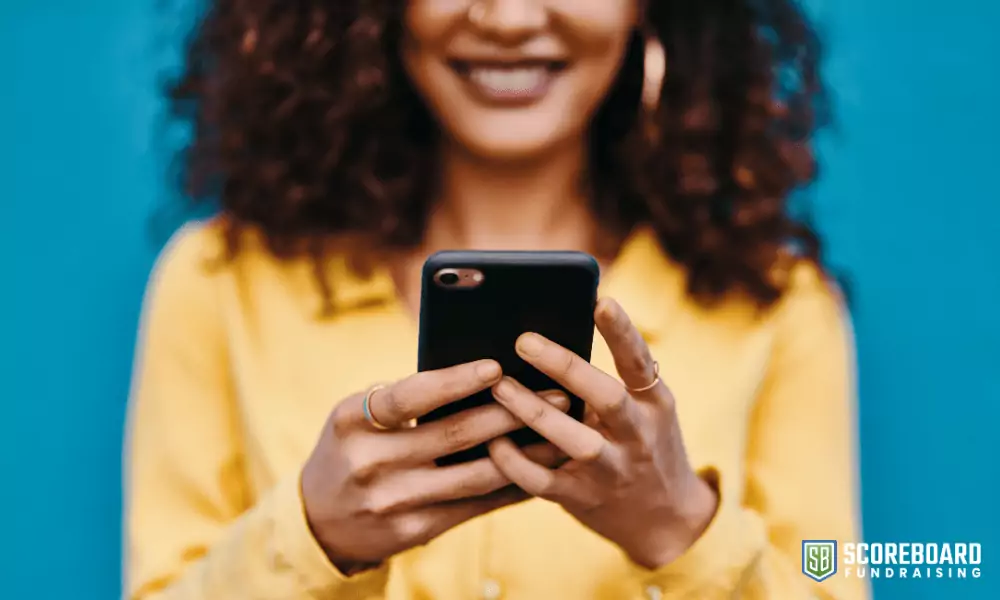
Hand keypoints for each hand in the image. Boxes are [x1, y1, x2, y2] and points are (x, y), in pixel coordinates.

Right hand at [301, 359, 568, 572]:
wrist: (319, 520)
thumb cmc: (351, 449)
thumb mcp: (356, 417)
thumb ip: (401, 398)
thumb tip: (479, 374)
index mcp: (353, 421)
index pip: (408, 395)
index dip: (455, 381)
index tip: (497, 366)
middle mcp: (371, 462)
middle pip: (453, 434)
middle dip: (511, 412)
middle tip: (557, 393)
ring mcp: (393, 501)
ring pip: (474, 474)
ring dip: (524, 453)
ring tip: (561, 432)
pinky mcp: (414, 530)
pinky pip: (474, 506)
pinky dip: (510, 487)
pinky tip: (538, 470)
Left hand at [487, 298, 719, 569]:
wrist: (665, 519)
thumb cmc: (642, 442)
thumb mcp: (647, 408)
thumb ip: (616, 376)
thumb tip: (566, 325)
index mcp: (653, 403)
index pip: (640, 362)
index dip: (622, 332)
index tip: (602, 301)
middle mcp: (637, 435)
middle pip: (607, 397)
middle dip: (565, 368)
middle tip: (523, 340)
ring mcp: (612, 470)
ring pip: (575, 441)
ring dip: (534, 412)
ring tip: (499, 385)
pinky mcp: (583, 499)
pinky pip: (544, 482)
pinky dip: (516, 463)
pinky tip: (492, 441)